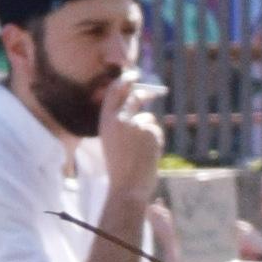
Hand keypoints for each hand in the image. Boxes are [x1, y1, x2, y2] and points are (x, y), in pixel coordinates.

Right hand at [93, 60, 165, 186]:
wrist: (127, 186)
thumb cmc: (119, 167)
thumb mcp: (111, 140)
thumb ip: (119, 121)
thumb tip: (135, 101)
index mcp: (105, 121)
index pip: (115, 91)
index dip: (124, 80)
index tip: (132, 75)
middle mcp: (119, 119)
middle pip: (135, 97)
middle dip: (144, 93)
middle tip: (152, 93)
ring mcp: (136, 124)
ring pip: (148, 118)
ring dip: (148, 130)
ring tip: (141, 150)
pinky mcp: (150, 131)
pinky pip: (156, 130)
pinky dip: (155, 139)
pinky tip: (148, 153)